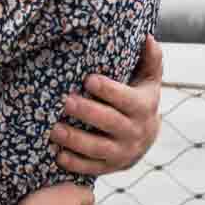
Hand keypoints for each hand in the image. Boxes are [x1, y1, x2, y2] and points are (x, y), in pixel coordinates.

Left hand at [50, 35, 163, 173]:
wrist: (145, 137)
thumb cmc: (139, 97)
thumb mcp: (148, 79)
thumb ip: (150, 59)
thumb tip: (147, 37)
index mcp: (143, 108)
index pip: (127, 99)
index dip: (109, 90)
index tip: (88, 79)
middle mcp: (135, 132)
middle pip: (110, 123)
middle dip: (87, 113)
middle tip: (65, 101)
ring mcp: (122, 152)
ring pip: (98, 148)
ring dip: (75, 140)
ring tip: (54, 129)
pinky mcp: (109, 167)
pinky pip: (91, 168)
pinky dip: (74, 163)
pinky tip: (57, 154)